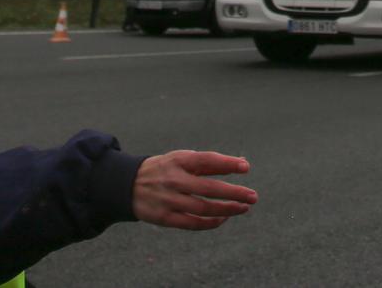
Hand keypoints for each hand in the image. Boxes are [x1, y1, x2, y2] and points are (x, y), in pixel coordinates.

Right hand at [131, 150, 257, 229]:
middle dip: (233, 193)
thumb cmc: (166, 169)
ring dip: (226, 209)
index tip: (246, 167)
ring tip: (243, 208)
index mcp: (178, 161)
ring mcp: (168, 200)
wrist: (128, 185)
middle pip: (208, 188)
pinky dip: (210, 223)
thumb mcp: (182, 159)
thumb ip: (210, 163)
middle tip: (253, 197)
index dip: (227, 163)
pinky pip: (192, 223)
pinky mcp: (164, 218)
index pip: (206, 161)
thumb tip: (242, 164)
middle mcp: (173, 180)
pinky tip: (223, 218)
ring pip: (203, 208)